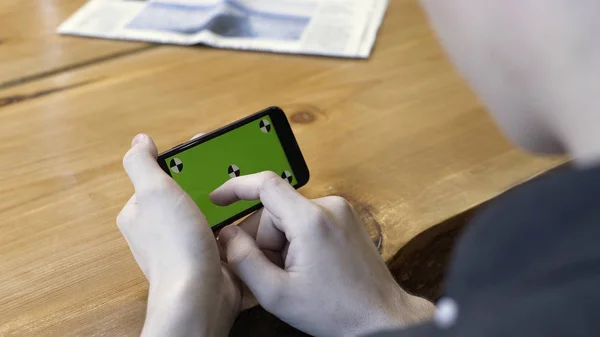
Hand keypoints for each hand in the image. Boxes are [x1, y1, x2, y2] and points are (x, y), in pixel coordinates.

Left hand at [117, 134, 240, 336]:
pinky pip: (226, 233)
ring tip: (247, 188)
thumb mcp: (153, 192)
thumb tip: (140, 141)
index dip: (183, 161)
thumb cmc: (174, 246)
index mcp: (140, 213)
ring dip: (227, 202)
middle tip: (232, 168)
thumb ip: (141, 163)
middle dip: (209, 181)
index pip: (161, 177)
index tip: (206, 148)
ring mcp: (186, 245)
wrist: (200, 295)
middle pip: (188, 193)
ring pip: (209, 213)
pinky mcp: (210, 258)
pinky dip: (237, 223)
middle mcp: (161, 230)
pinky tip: (251, 215)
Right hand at [211, 172, 434, 336]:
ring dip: (280, 243)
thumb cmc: (334, 311)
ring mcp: (341, 211)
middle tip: (267, 274)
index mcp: (310, 220)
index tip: (217, 200)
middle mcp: (328, 206)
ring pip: (290, 217)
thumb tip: (226, 234)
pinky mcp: (347, 220)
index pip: (265, 184)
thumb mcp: (277, 294)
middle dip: (263, 239)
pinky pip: (308, 221)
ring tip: (290, 277)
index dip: (235, 188)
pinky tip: (303, 269)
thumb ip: (244, 260)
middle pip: (275, 209)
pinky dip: (296, 241)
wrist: (382, 319)